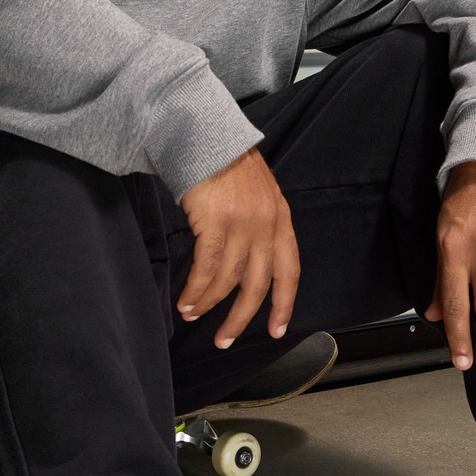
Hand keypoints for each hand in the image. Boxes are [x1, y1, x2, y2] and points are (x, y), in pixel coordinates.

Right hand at [177, 149, 299, 347]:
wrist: (205, 135)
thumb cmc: (227, 165)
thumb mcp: (259, 196)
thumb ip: (261, 228)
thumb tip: (249, 266)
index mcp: (281, 220)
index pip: (289, 271)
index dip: (284, 304)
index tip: (276, 329)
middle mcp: (266, 225)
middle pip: (258, 285)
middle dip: (241, 318)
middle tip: (225, 340)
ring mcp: (242, 224)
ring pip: (228, 281)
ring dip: (208, 304)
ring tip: (193, 315)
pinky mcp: (215, 222)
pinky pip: (206, 268)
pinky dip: (196, 290)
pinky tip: (186, 301)